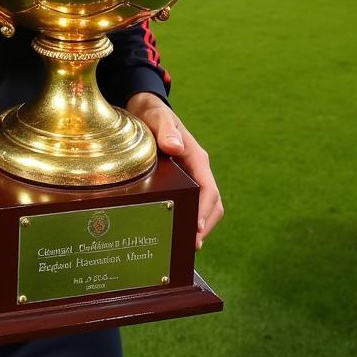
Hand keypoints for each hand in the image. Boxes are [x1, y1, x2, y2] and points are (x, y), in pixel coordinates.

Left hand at [126, 92, 222, 249]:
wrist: (144, 108)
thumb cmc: (153, 112)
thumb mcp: (158, 118)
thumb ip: (166, 129)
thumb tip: (176, 146)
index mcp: (196, 158)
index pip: (209, 190)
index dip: (205, 212)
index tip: (197, 230)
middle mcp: (197, 170)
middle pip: (211, 204)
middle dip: (204, 226)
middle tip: (190, 247)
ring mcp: (189, 177)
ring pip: (201, 206)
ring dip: (197, 226)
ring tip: (183, 246)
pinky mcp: (178, 182)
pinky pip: (188, 203)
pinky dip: (185, 218)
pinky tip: (173, 231)